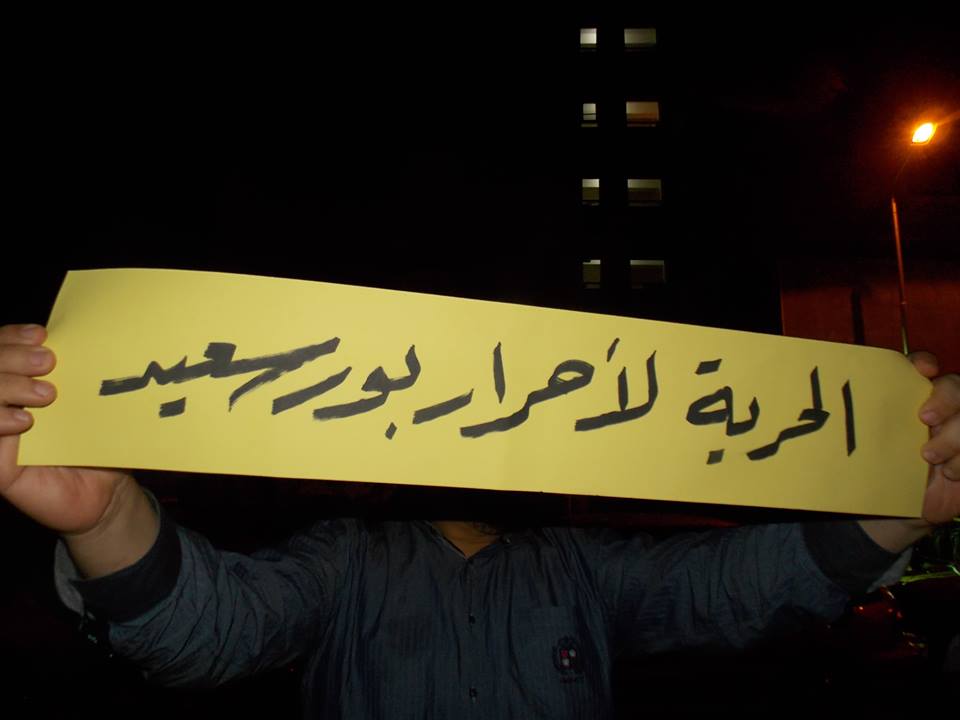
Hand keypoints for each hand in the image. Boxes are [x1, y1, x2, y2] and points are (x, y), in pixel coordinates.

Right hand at [0, 323, 131, 534]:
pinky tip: (26, 422)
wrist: (107, 492)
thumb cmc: (101, 442)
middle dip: (10, 357)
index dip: (11, 338)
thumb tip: (90, 338)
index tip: (41, 335)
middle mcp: (2, 406)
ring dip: (6, 386)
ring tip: (47, 394)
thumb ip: (81, 375)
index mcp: (20, 383)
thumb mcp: (92, 404)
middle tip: (48, 362)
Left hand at [857, 352, 957, 553]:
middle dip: (946, 398)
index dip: (924, 362)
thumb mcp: (859, 446)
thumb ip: (850, 425)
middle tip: (923, 417)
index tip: (921, 369)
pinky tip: (948, 474)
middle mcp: (939, 409)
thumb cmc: (872, 470)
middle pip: (956, 386)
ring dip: (955, 436)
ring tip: (928, 457)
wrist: (892, 511)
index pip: (922, 365)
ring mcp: (958, 432)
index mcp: (909, 397)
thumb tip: (809, 407)